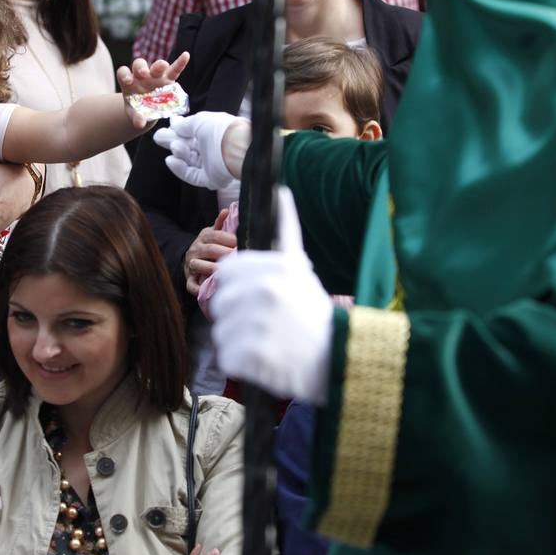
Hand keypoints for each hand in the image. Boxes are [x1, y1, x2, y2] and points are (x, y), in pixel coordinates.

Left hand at [117, 52, 190, 129]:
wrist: (148, 110)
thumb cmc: (138, 109)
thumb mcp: (135, 114)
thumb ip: (136, 118)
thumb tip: (140, 124)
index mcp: (129, 81)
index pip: (123, 72)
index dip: (125, 75)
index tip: (128, 81)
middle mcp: (141, 75)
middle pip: (139, 64)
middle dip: (141, 67)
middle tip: (144, 74)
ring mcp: (155, 75)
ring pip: (156, 65)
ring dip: (159, 65)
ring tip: (162, 67)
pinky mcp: (168, 78)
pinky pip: (174, 69)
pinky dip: (180, 63)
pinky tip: (186, 55)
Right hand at [155, 112, 246, 189]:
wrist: (235, 148)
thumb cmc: (219, 130)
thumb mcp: (199, 121)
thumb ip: (184, 125)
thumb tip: (174, 124)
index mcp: (213, 132)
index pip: (193, 133)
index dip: (180, 129)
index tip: (168, 125)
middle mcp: (213, 149)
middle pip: (189, 147)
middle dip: (173, 141)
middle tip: (158, 137)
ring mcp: (212, 165)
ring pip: (190, 161)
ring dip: (179, 153)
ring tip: (174, 146)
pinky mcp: (210, 179)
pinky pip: (192, 175)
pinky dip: (180, 169)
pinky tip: (170, 160)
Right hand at [184, 209, 235, 295]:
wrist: (192, 258)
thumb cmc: (209, 245)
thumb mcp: (212, 233)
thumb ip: (220, 224)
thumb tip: (226, 210)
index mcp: (204, 236)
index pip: (216, 235)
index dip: (229, 239)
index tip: (240, 243)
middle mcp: (195, 249)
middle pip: (210, 249)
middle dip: (224, 253)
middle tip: (237, 257)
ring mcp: (191, 264)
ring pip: (198, 265)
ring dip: (210, 268)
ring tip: (223, 270)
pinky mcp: (189, 279)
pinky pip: (191, 284)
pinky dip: (197, 288)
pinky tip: (205, 290)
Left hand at [211, 188, 332, 403]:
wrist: (336, 358)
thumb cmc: (312, 311)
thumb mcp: (300, 266)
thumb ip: (286, 229)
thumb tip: (281, 190)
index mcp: (275, 267)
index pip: (225, 273)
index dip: (237, 288)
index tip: (258, 299)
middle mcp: (265, 290)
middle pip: (219, 303)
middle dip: (236, 317)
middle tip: (267, 325)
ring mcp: (258, 323)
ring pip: (221, 333)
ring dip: (239, 342)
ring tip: (269, 342)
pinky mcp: (252, 355)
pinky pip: (228, 357)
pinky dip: (243, 364)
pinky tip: (267, 360)